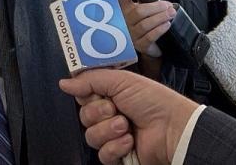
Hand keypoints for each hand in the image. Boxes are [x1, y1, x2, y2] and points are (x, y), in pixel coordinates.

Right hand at [60, 69, 198, 164]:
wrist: (172, 129)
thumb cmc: (153, 101)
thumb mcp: (121, 81)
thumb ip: (90, 80)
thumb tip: (63, 83)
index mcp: (110, 95)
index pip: (83, 96)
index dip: (86, 96)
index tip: (95, 93)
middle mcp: (109, 116)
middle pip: (83, 117)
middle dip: (98, 113)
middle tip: (116, 110)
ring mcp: (113, 136)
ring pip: (91, 136)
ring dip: (108, 130)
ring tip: (126, 127)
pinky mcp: (118, 155)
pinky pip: (102, 154)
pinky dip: (115, 147)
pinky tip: (129, 142)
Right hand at [110, 0, 174, 57]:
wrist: (151, 48)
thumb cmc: (147, 25)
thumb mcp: (148, 9)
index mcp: (126, 9)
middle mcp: (126, 22)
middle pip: (139, 12)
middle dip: (155, 7)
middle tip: (167, 5)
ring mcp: (132, 35)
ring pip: (146, 24)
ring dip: (160, 17)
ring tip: (171, 13)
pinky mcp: (140, 46)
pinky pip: (150, 36)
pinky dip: (160, 29)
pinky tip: (167, 24)